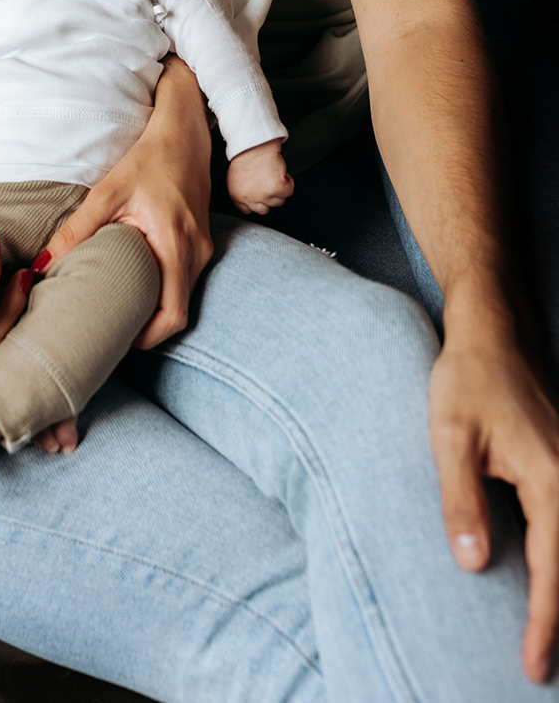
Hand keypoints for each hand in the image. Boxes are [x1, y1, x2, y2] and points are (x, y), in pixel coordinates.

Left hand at [37, 56, 212, 348]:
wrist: (186, 132)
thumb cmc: (149, 158)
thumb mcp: (109, 191)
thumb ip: (77, 230)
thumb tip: (42, 266)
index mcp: (176, 244)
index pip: (172, 315)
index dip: (147, 338)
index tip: (116, 343)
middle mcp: (197, 253)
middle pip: (178, 314)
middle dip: (147, 330)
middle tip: (111, 335)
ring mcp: (203, 249)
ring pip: (183, 297)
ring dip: (154, 309)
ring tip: (117, 313)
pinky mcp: (201, 242)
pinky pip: (184, 279)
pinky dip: (162, 290)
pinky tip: (134, 284)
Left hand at [227, 139, 293, 215]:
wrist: (253, 145)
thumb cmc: (245, 155)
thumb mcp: (235, 177)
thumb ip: (243, 190)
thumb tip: (252, 193)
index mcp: (237, 195)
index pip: (247, 210)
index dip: (256, 203)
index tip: (260, 199)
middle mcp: (250, 198)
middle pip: (264, 210)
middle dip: (268, 198)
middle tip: (269, 185)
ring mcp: (264, 195)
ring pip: (278, 202)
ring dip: (279, 190)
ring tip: (274, 175)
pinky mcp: (277, 188)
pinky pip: (289, 191)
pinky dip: (288, 182)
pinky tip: (281, 174)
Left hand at [429, 325, 558, 683]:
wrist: (492, 330)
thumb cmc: (467, 378)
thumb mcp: (449, 437)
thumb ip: (461, 499)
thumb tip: (471, 564)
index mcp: (550, 479)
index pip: (552, 570)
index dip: (542, 623)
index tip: (531, 664)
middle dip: (558, 619)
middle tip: (537, 667)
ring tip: (544, 635)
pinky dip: (558, 559)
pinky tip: (544, 576)